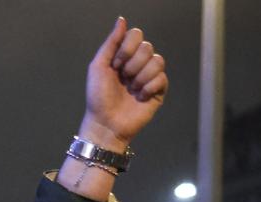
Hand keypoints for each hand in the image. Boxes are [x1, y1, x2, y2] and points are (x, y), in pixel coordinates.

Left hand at [80, 17, 167, 149]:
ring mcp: (149, 77)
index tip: (115, 65)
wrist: (105, 123)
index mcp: (124, 56)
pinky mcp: (158, 90)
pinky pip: (162, 78)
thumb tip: (122, 20)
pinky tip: (139, 96)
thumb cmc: (98, 97)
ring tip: (131, 89)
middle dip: (132, 64)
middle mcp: (138, 64)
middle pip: (148, 47)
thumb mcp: (98, 66)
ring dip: (140, 76)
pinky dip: (149, 87)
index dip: (127, 48)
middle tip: (123, 79)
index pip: (136, 35)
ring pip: (158, 61)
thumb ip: (111, 43)